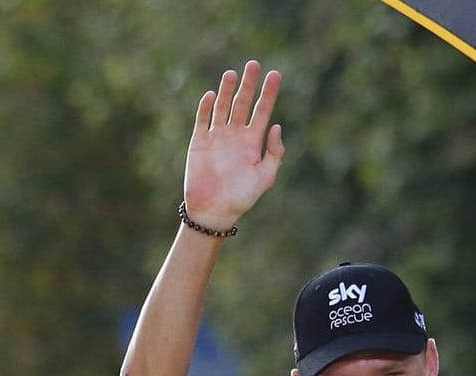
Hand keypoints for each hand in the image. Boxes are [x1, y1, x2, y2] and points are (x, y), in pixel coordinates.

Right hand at [182, 60, 284, 233]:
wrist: (213, 211)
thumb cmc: (241, 197)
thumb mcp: (266, 176)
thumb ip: (274, 152)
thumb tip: (276, 126)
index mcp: (253, 142)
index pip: (262, 111)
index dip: (269, 93)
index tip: (275, 75)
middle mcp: (235, 136)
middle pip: (243, 104)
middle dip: (249, 85)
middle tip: (254, 64)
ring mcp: (216, 138)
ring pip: (223, 108)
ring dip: (228, 91)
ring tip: (232, 73)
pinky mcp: (199, 143)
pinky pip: (202, 121)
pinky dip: (205, 108)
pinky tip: (212, 95)